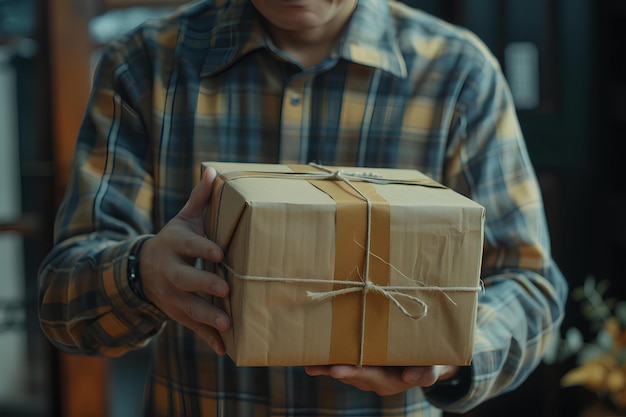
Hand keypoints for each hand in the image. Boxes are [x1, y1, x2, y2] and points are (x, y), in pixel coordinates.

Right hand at [139, 167, 230, 354]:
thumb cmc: (175, 240)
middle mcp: (170, 271)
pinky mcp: (176, 313)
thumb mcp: (183, 219)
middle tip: (226, 288)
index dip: (203, 249)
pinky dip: (206, 338)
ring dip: (207, 316)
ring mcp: (171, 295)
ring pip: (187, 307)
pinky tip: (223, 349)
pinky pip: (190, 327)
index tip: (220, 253)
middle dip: (204, 285)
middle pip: (185, 279)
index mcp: (174, 245)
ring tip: (226, 323)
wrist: (143, 268)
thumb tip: (212, 170)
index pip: (190, 246)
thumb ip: (200, 199)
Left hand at [305, 365, 457, 395]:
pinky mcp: (360, 362)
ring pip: (344, 368)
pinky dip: (328, 360)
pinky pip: (342, 361)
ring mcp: (365, 372)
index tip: (337, 370)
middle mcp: (374, 379)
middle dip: (335, 370)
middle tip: (317, 366)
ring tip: (310, 359)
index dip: (353, 372)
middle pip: (352, 374)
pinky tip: (311, 355)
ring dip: (327, 364)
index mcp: (389, 380)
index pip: (369, 376)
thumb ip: (425, 374)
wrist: (425, 361)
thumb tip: (411, 377)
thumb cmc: (429, 362)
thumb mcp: (433, 368)